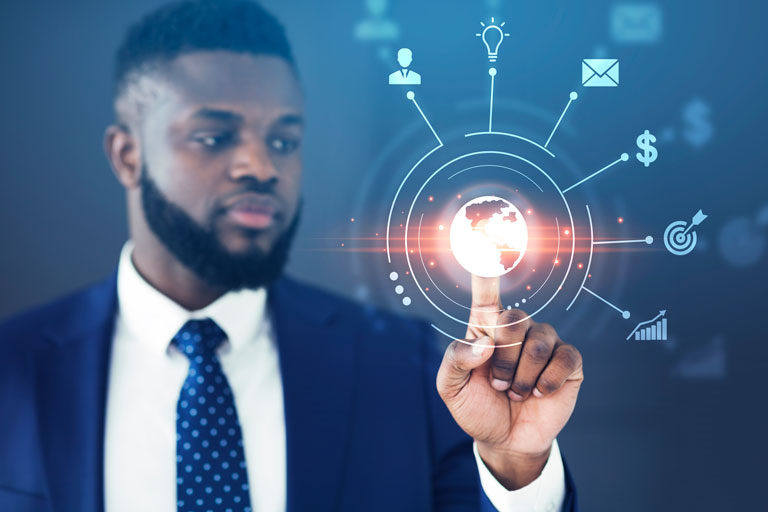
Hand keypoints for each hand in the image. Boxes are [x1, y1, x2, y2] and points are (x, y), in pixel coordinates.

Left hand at [436, 275, 582, 489]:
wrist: (505, 442)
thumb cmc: (476, 408)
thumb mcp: (450, 388)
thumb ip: (456, 359)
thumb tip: (484, 342)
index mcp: (485, 328)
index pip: (487, 291)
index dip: (487, 268)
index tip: (486, 238)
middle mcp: (517, 329)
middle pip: (514, 320)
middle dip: (503, 360)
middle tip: (499, 385)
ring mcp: (545, 344)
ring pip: (539, 341)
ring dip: (523, 376)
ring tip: (517, 393)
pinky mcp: (569, 365)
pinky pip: (565, 357)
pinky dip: (549, 381)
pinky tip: (540, 393)